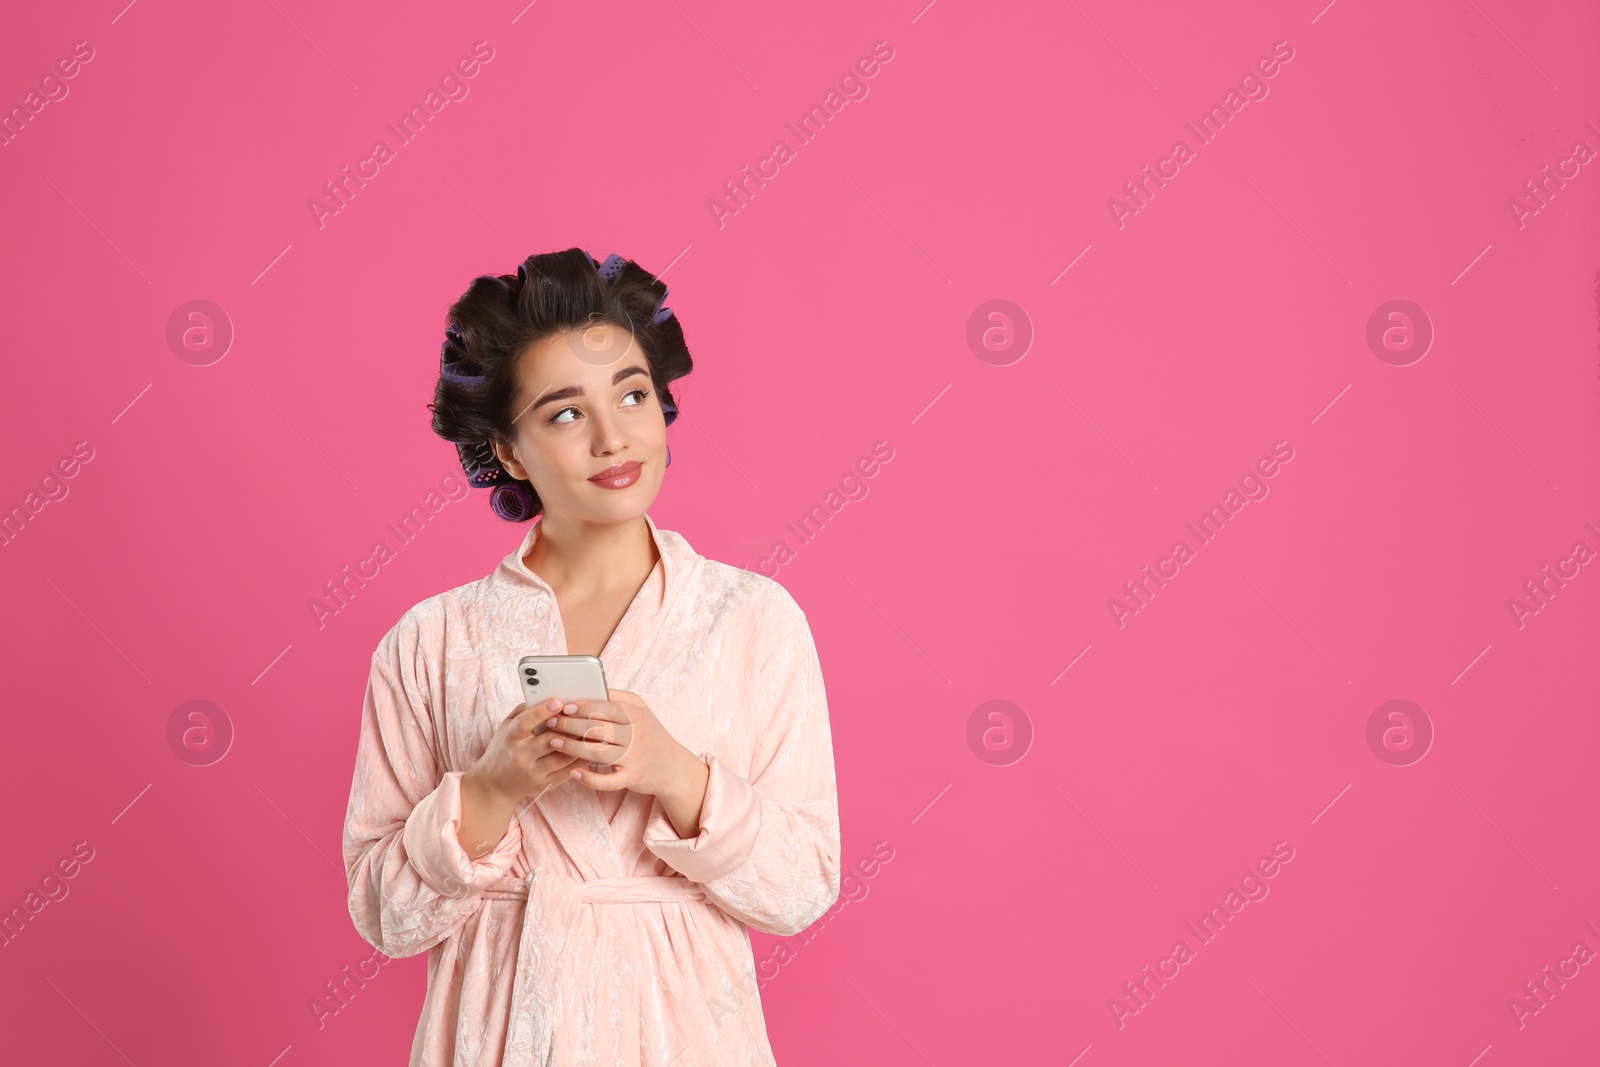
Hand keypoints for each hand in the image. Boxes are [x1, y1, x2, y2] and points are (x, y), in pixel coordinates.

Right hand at [464, 697, 581, 802]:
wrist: (495, 784)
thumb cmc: (504, 748)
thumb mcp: (507, 726)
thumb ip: (525, 711)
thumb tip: (547, 696)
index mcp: (511, 737)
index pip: (525, 722)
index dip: (542, 711)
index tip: (557, 701)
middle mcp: (521, 756)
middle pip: (549, 740)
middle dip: (569, 727)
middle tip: (585, 715)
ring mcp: (533, 772)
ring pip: (562, 756)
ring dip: (579, 743)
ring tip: (592, 731)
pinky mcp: (544, 784)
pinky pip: (567, 772)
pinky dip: (580, 760)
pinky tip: (589, 749)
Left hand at [544, 689, 709, 836]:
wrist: (674, 767)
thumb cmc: (652, 735)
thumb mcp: (642, 710)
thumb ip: (619, 698)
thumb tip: (593, 689)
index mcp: (636, 716)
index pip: (606, 708)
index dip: (583, 706)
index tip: (564, 706)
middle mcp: (635, 735)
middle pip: (598, 728)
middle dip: (570, 725)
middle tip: (551, 722)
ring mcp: (634, 758)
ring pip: (598, 752)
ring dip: (573, 748)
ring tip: (555, 742)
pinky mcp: (632, 778)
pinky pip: (608, 780)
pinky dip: (590, 778)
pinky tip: (574, 773)